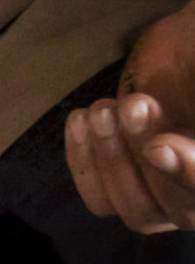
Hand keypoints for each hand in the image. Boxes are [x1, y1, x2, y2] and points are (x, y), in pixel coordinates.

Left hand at [66, 0, 194, 232]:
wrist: (184, 53)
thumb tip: (163, 140)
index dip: (188, 174)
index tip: (159, 145)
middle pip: (179, 209)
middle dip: (144, 154)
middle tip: (133, 104)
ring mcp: (170, 201)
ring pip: (138, 211)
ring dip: (111, 160)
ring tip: (102, 110)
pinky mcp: (127, 192)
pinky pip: (101, 200)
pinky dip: (85, 163)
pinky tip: (80, 121)